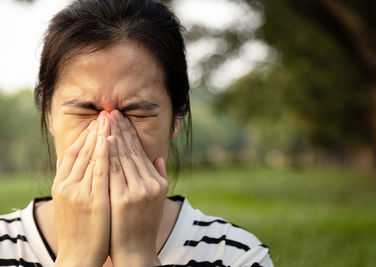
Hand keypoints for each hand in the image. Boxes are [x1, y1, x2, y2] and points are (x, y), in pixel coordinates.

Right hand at [52, 113, 110, 266]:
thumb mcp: (71, 203)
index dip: (85, 135)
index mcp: (62, 185)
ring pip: (90, 157)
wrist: (78, 257)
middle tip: (106, 112)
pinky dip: (103, 154)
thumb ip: (72, 182)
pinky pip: (99, 172)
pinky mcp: (92, 201)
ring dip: (101, 135)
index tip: (96, 121)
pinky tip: (109, 140)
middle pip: (82, 150)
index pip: (73, 152)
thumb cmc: (79, 230)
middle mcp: (68, 185)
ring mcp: (79, 193)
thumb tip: (73, 163)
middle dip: (95, 130)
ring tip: (110, 118)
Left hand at [108, 110, 168, 266]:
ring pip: (122, 157)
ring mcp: (137, 191)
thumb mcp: (157, 200)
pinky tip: (102, 140)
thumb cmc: (142, 225)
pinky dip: (107, 154)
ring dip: (112, 136)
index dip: (129, 134)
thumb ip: (160, 176)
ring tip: (105, 120)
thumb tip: (159, 158)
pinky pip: (113, 171)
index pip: (140, 152)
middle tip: (111, 111)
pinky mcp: (124, 199)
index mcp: (157, 182)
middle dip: (119, 129)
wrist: (135, 251)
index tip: (121, 119)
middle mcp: (150, 184)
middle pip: (131, 151)